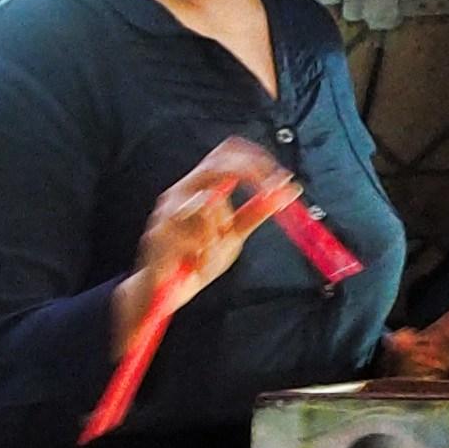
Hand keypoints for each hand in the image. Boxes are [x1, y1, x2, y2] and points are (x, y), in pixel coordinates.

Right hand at [115, 140, 298, 354]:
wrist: (163, 294)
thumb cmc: (194, 260)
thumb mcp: (234, 234)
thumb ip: (257, 212)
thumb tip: (290, 189)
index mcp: (197, 187)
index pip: (225, 153)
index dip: (254, 156)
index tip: (280, 175)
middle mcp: (179, 192)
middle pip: (217, 165)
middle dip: (251, 175)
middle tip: (272, 192)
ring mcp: (165, 212)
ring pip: (211, 203)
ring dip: (222, 231)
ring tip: (211, 254)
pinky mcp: (158, 234)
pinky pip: (198, 236)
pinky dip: (207, 253)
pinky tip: (197, 264)